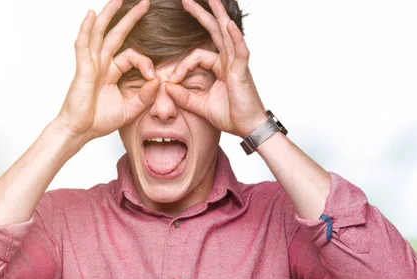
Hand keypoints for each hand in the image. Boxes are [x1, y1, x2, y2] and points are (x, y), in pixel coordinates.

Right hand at [56, 0, 159, 141]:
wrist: (80, 131)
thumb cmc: (99, 121)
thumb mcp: (130, 109)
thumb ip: (145, 96)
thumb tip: (158, 80)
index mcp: (112, 72)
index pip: (133, 56)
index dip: (146, 63)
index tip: (153, 78)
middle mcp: (101, 64)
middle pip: (117, 35)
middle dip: (130, 18)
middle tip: (144, 3)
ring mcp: (91, 64)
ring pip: (100, 33)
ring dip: (109, 15)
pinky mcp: (83, 68)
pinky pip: (84, 45)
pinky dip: (86, 29)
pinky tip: (91, 15)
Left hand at [165, 0, 267, 137]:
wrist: (248, 128)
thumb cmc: (231, 116)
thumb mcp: (201, 106)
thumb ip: (185, 97)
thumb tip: (167, 87)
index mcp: (220, 68)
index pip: (196, 56)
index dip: (182, 66)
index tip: (171, 81)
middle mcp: (229, 62)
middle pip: (214, 32)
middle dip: (201, 14)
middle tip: (186, 0)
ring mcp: (237, 65)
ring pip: (227, 34)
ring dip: (218, 15)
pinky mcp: (242, 72)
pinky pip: (240, 51)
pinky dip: (235, 37)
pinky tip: (229, 25)